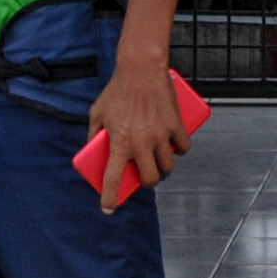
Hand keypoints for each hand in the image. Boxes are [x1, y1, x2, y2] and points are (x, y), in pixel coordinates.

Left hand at [85, 55, 190, 208]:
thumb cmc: (117, 90)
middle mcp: (141, 143)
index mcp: (119, 143)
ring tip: (160, 162)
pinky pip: (183, 147)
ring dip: (164, 168)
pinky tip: (175, 147)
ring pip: (168, 166)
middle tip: (145, 177)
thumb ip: (93, 134)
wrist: (140, 68)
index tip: (107, 209)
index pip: (113, 179)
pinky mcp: (175, 124)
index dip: (109, 198)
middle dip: (147, 183)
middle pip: (149, 179)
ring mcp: (160, 135)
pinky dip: (180, 150)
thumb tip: (92, 150)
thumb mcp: (97, 113)